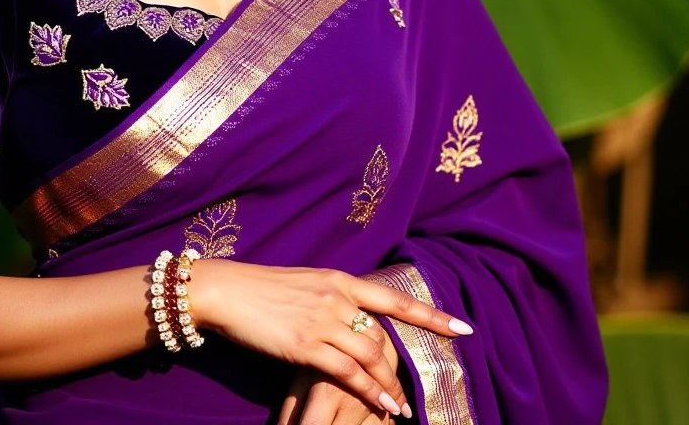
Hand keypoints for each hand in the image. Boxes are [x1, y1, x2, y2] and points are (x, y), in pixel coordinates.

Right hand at [189, 261, 462, 419]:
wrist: (226, 290)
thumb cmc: (263, 289)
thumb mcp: (307, 284)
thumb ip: (334, 298)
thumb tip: (354, 316)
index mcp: (341, 280)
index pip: (396, 299)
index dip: (431, 315)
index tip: (462, 327)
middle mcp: (338, 297)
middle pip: (387, 334)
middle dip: (410, 361)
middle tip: (429, 380)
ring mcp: (323, 321)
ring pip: (372, 357)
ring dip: (390, 386)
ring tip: (402, 408)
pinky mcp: (306, 345)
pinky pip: (348, 373)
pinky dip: (370, 392)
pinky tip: (383, 407)